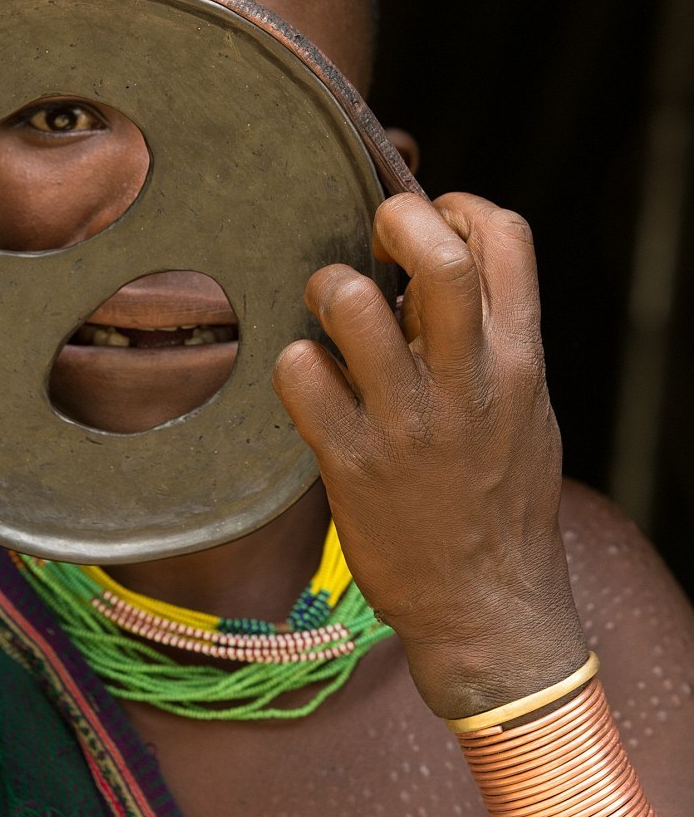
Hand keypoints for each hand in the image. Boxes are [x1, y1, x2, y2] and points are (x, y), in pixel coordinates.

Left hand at [273, 193, 586, 718]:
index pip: (507, 238)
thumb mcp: (523, 407)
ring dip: (327, 289)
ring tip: (327, 312)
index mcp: (519, 360)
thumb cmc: (500, 498)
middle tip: (373, 240)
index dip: (460, 208)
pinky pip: (299, 372)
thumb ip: (488, 336)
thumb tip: (429, 266)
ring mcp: (406, 421)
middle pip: (437, 256)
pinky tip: (310, 381)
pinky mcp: (350, 461)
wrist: (488, 609)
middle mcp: (467, 382)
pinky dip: (294, 364)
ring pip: (350, 304)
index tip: (431, 222)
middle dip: (396, 221)